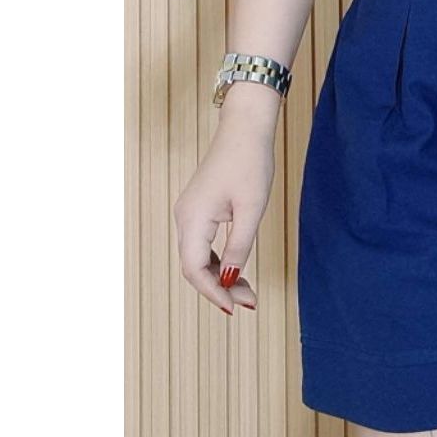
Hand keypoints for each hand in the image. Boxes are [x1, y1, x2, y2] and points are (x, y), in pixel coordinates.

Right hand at [173, 118, 273, 313]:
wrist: (246, 129)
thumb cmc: (250, 162)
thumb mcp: (251, 208)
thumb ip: (239, 245)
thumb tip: (230, 279)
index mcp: (193, 218)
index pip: (195, 270)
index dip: (213, 292)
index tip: (235, 308)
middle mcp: (185, 218)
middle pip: (194, 267)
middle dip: (219, 288)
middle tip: (249, 300)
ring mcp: (190, 213)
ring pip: (197, 257)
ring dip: (219, 276)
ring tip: (246, 291)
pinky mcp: (199, 209)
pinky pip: (202, 244)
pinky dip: (218, 260)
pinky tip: (236, 269)